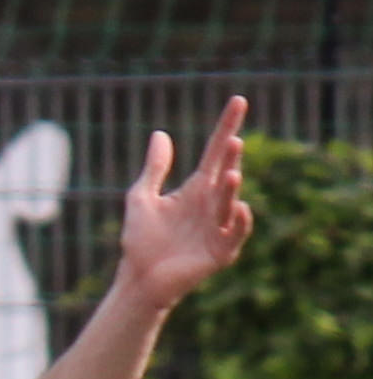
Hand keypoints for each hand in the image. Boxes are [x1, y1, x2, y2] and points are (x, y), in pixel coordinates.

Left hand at [120, 94, 252, 310]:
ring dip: (232, 190)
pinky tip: (239, 208)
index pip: (215, 152)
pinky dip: (240, 222)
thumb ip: (154, 169)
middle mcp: (213, 203)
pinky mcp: (221, 251)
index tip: (238, 101)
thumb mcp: (142, 199)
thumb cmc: (141, 240)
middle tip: (233, 141)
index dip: (226, 126)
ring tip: (230, 174)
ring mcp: (219, 226)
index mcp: (197, 188)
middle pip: (226, 173)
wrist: (138, 278)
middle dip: (231, 159)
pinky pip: (236, 234)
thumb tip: (160, 134)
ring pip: (230, 202)